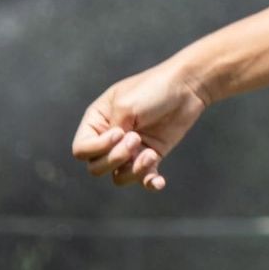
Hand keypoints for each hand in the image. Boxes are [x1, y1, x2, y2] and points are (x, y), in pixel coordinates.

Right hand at [70, 61, 208, 190]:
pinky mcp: (151, 155)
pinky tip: (159, 182)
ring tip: (150, 155)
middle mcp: (110, 138)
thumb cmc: (153, 89)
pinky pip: (144, 179)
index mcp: (97, 121)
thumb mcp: (125, 106)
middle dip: (115, 158)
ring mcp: (131, 149)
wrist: (187, 86)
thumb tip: (113, 156)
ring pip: (119, 177)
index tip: (119, 132)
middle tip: (136, 139)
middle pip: (96, 167)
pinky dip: (149, 183)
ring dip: (133, 171)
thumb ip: (112, 132)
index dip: (97, 148)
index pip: (81, 149)